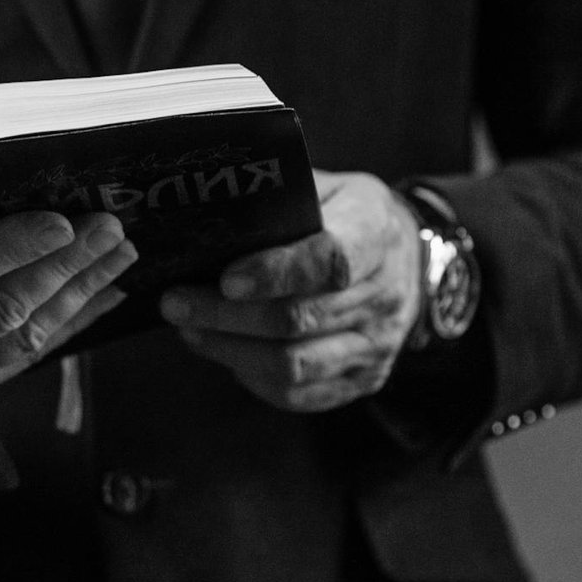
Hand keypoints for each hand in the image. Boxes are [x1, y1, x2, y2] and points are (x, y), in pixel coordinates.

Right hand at [0, 158, 137, 429]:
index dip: (9, 250)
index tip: (61, 220)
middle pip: (2, 308)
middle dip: (65, 267)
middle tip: (113, 225)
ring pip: (22, 339)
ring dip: (78, 295)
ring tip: (123, 254)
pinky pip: (19, 362)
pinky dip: (67, 329)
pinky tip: (102, 297)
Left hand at [159, 170, 421, 412]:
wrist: (406, 257)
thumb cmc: (346, 215)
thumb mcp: (327, 187)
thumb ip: (278, 200)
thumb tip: (204, 210)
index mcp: (375, 234)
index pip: (330, 261)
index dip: (275, 273)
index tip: (226, 279)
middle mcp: (384, 295)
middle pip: (298, 318)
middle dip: (225, 315)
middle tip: (174, 303)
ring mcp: (376, 344)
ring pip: (292, 364)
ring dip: (229, 349)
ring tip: (189, 329)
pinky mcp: (362, 379)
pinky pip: (297, 394)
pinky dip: (251, 376)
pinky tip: (224, 351)